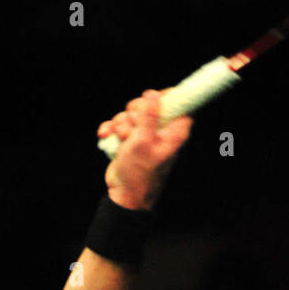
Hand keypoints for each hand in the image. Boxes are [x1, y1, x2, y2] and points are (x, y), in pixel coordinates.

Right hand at [99, 89, 192, 210]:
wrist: (124, 194)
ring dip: (121, 123)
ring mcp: (145, 135)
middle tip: (131, 126)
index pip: (180, 104)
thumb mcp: (143, 141)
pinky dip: (112, 129)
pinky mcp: (131, 139)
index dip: (166, 96)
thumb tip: (153, 95)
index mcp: (174, 132)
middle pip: (151, 104)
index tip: (151, 99)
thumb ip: (149, 116)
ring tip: (121, 138)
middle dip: (135, 112)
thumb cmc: (139, 174)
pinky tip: (107, 137)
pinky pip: (120, 124)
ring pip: (132, 114)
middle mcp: (162, 131)